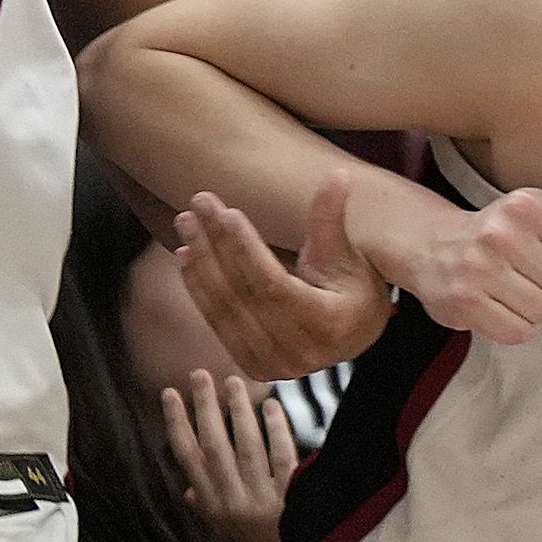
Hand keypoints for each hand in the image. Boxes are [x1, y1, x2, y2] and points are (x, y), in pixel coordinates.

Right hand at [161, 368, 299, 541]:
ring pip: (246, 448)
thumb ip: (205, 505)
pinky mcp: (290, 496)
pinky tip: (271, 407)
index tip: (169, 395)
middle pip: (214, 447)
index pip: (188, 459)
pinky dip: (276, 430)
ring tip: (233, 383)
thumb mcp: (223, 529)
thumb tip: (186, 489)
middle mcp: (232, 500)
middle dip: (204, 409)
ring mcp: (261, 498)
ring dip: (238, 413)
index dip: (177, 425)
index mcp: (212, 504)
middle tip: (200, 375)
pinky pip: (282, 457)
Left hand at [172, 176, 389, 380]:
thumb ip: (332, 218)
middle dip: (214, 247)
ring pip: (225, 310)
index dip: (246, 249)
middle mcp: (299, 353)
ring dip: (200, 265)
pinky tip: (186, 257)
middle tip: (196, 207)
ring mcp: (274, 366)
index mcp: (328, 324)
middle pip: (243, 295)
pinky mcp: (254, 367)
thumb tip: (339, 174)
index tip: (225, 213)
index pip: (273, 284)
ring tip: (186, 225)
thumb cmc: (354, 289)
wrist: (353, 336)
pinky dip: (200, 289)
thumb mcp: (347, 254)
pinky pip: (219, 324)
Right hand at [356, 183, 541, 345]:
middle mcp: (500, 234)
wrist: (434, 244)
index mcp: (527, 204)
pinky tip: (499, 303)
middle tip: (531, 268)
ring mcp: (478, 271)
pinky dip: (514, 324)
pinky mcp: (462, 304)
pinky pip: (518, 333)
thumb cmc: (506, 226)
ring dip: (535, 305)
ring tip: (513, 284)